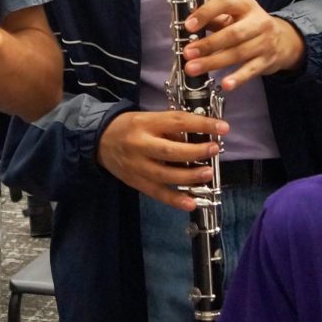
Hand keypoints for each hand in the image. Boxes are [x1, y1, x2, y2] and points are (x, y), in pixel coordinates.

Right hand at [97, 110, 227, 209]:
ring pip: (165, 175)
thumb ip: (170, 128)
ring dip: (189, 177)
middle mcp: (140, 145)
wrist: (99, 141)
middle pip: (170, 152)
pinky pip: (157, 193)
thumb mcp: (148, 118)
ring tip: (208, 174)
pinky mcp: (136, 182)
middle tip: (214, 149)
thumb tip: (198, 136)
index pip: (177, 122)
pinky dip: (175, 200)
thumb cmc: (129, 127)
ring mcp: (137, 166)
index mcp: (145, 124)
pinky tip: (192, 203)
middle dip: (196, 152)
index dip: (201, 124)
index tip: (222, 127)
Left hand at [182, 0, 304, 90]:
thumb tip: (188, 24)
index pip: (226, 3)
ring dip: (214, 62)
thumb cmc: (249, 25)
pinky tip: (226, 84)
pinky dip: (238, 78)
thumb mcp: (234, 15)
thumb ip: (213, 18)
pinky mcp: (267, 61)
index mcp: (246, 5)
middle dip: (208, 44)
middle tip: (187, 53)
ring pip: (238, 53)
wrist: (284, 40)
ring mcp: (265, 42)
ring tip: (193, 69)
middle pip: (233, 33)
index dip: (206, 13)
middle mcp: (258, 22)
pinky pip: (251, 71)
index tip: (188, 26)